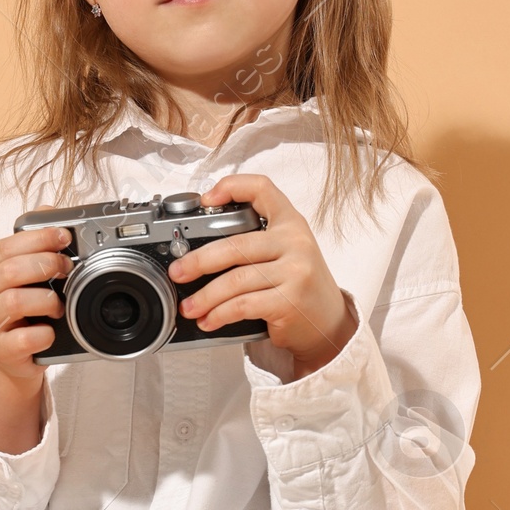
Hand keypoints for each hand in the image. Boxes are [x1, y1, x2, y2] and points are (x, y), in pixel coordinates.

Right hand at [0, 226, 70, 452]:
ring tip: (58, 306)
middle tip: (66, 269)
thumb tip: (49, 208)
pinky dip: (42, 334)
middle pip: (11, 270)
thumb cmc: (18, 305)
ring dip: (45, 301)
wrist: (7, 351)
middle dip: (46, 266)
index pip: (9, 245)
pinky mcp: (2, 349)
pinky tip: (50, 331)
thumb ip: (33, 240)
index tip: (65, 239)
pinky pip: (22, 339)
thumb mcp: (21, 269)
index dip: (40, 239)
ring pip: (14, 302)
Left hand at [170, 174, 355, 375]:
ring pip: (235, 280)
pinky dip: (219, 315)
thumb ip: (256, 240)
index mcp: (291, 222)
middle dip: (198, 261)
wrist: (330, 323)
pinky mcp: (289, 301)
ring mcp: (295, 272)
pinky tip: (209, 320)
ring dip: (205, 297)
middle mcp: (295, 242)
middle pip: (235, 245)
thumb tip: (200, 246)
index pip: (262, 189)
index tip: (206, 200)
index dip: (231, 187)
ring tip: (189, 307)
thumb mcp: (287, 251)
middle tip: (178, 272)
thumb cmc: (300, 286)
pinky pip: (243, 305)